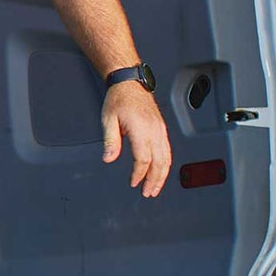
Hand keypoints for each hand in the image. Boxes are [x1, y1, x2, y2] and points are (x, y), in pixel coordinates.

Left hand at [103, 81, 170, 197]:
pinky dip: (166, 164)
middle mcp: (154, 130)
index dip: (138, 174)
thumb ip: (110, 141)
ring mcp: (160, 129)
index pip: (143, 158)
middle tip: (148, 192)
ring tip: (155, 187)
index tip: (133, 183)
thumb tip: (108, 158)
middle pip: (159, 162)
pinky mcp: (162, 129)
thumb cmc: (118, 99)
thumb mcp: (108, 119)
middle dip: (155, 180)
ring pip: (167, 157)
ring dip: (162, 175)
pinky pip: (167, 150)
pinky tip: (161, 171)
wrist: (129, 82)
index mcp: (142, 129)